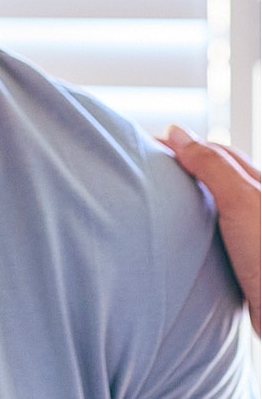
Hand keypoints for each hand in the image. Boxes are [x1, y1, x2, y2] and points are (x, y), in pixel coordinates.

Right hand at [163, 126, 260, 335]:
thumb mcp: (241, 201)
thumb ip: (211, 166)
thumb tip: (176, 133)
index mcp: (260, 185)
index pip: (217, 152)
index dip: (183, 144)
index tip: (147, 144)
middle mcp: (258, 208)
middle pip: (218, 177)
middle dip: (186, 168)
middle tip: (147, 167)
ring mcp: (253, 237)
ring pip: (215, 209)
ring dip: (188, 201)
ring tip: (157, 198)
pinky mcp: (247, 266)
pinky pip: (214, 238)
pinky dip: (193, 230)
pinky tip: (179, 238)